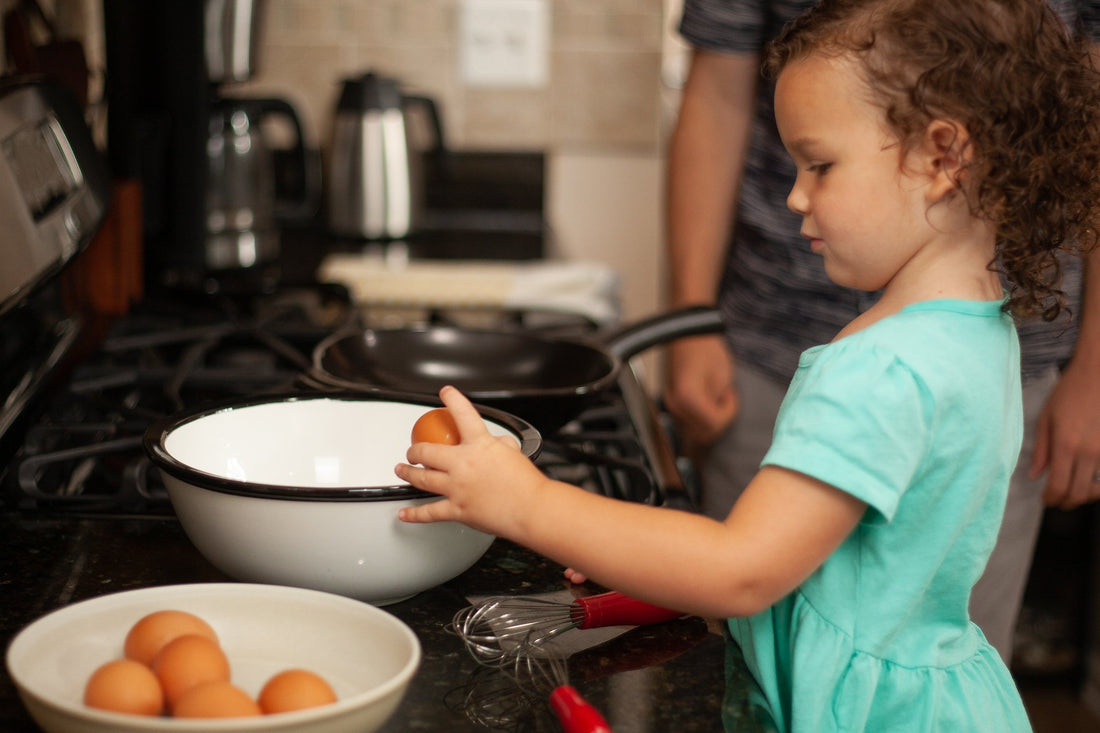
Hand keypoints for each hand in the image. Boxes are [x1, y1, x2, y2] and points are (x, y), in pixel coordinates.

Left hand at [395, 386, 548, 536]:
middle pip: (427, 451)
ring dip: (408, 473)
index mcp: (480, 445)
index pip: (463, 413)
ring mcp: (457, 487)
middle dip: (414, 450)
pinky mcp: (457, 510)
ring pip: (422, 478)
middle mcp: (463, 464)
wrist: (531, 508)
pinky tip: (404, 512)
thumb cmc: (526, 484)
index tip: (445, 393)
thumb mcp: (514, 452)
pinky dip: (414, 513)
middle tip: (412, 451)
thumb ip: (500, 444)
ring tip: (402, 470)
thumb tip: (495, 443)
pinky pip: (429, 512)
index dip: (452, 399)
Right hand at [664, 336, 738, 449]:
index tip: (731, 395)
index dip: (728, 413)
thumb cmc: (706, 350)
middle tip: (726, 398)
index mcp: (687, 397)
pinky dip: (702, 417)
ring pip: (696, 431)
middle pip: (703, 433)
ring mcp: (672, 405)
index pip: (713, 424)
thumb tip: (718, 421)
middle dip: (720, 419)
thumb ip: (719, 405)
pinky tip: (707, 400)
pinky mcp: (672, 403)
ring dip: (711, 420)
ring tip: (716, 397)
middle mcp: (676, 404)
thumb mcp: (721, 377)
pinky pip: (690, 422)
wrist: (689, 335)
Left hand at [1029, 359, 1099, 507]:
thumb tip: (1035, 476)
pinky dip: (1099, 484)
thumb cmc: (1069, 392)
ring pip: (1098, 488)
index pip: (1059, 486)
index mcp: (1067, 444)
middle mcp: (1090, 452)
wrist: (1098, 373)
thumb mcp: (1046, 418)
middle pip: (1079, 493)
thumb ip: (1041, 450)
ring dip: (1084, 496)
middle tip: (1057, 502)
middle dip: (1066, 503)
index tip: (1045, 500)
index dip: (1051, 498)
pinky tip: (1089, 480)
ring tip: (1072, 492)